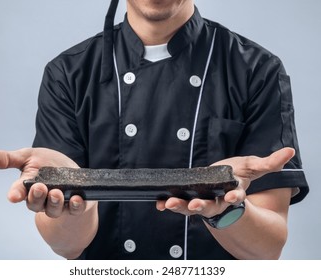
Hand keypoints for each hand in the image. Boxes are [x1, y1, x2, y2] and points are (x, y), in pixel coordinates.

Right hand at [0, 148, 87, 217]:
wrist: (72, 171)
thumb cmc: (47, 164)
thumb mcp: (28, 156)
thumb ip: (7, 159)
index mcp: (27, 188)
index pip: (18, 193)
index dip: (15, 194)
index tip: (13, 196)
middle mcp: (41, 199)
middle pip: (35, 204)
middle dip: (36, 197)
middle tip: (39, 187)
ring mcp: (59, 203)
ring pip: (54, 210)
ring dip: (54, 203)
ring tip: (56, 193)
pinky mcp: (76, 204)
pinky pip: (75, 209)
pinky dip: (76, 205)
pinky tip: (77, 199)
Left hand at [156, 147, 294, 217]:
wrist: (225, 179)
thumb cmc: (239, 173)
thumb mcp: (254, 166)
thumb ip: (269, 162)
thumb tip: (289, 152)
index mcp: (234, 193)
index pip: (236, 197)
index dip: (234, 198)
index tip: (231, 198)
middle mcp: (218, 200)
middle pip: (211, 206)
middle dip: (202, 206)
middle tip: (193, 206)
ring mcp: (203, 200)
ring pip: (192, 206)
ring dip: (180, 206)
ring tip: (168, 204)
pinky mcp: (191, 196)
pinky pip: (179, 201)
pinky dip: (169, 203)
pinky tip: (159, 203)